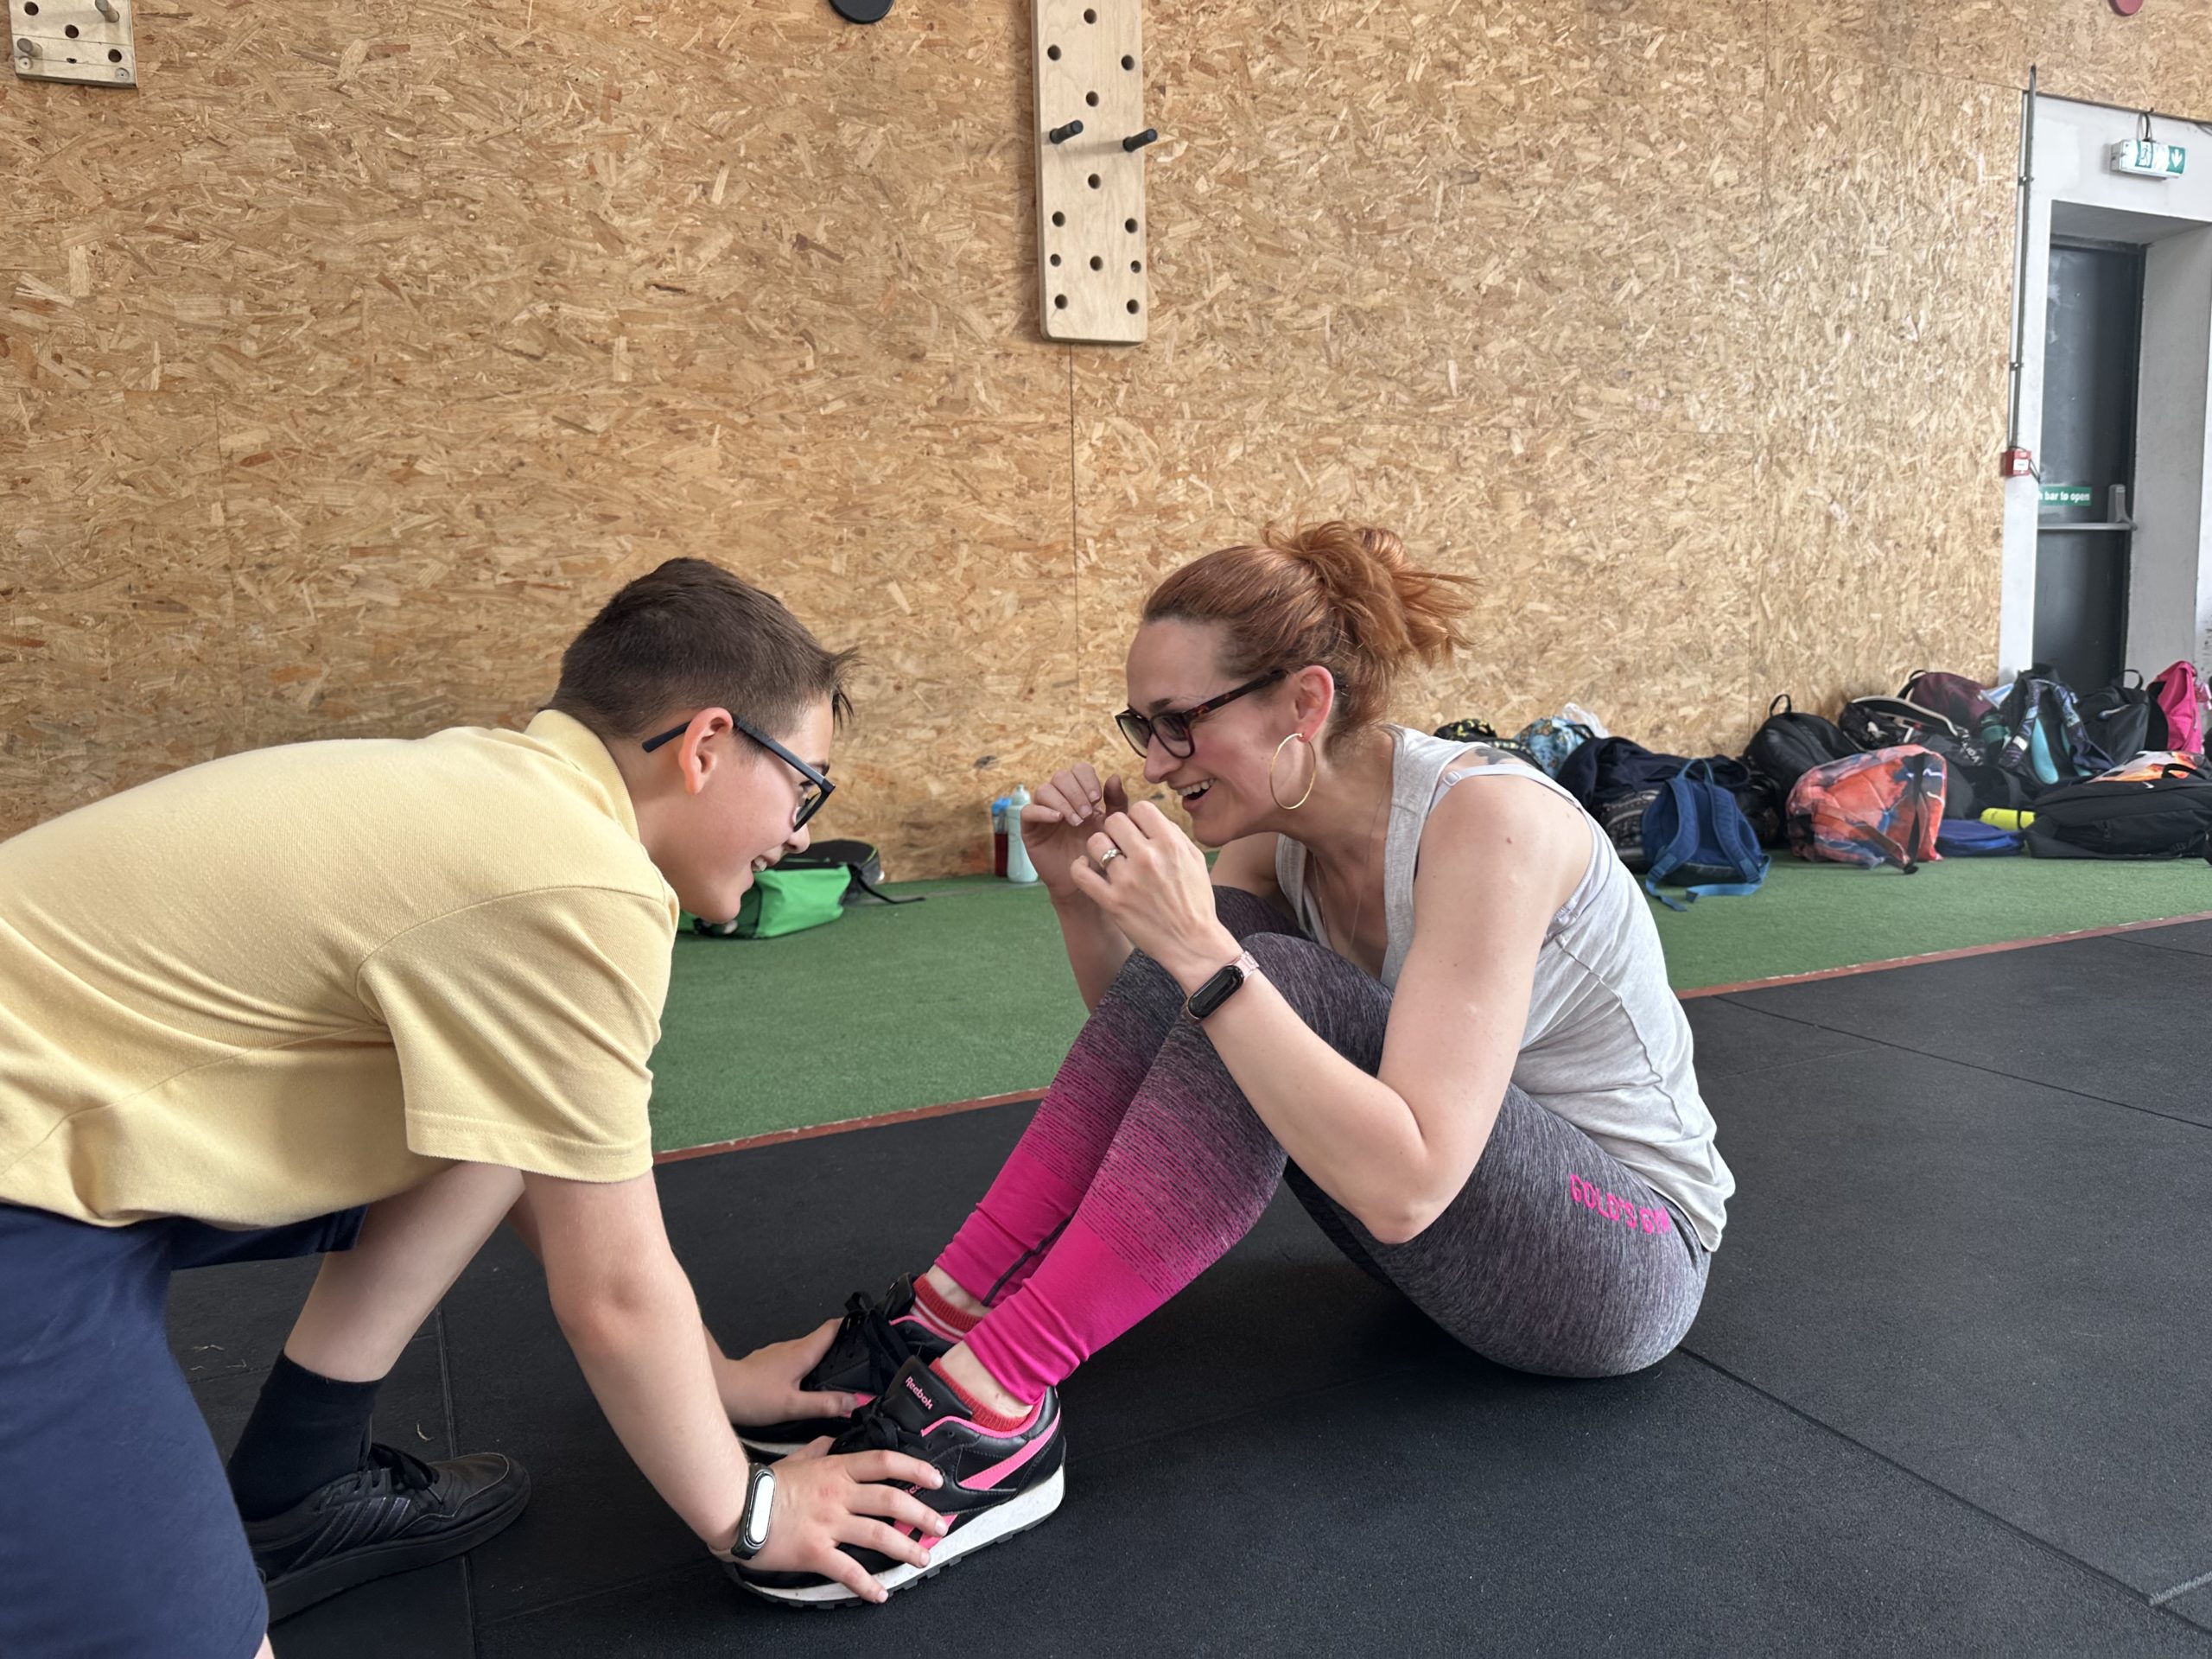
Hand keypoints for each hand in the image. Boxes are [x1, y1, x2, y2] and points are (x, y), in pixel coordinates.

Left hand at [715, 1319, 854, 1428]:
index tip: (863, 1328)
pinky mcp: (765, 1362)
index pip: (831, 1328)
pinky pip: (790, 1358)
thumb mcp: (793, 1406)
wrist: (717, 1391)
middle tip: (854, 1359)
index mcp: (802, 1352)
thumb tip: (854, 1401)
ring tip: (830, 1373)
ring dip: (818, 1356)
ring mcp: (776, 1353)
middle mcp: (790, 1347)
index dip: (848, 1325)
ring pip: (804, 1349)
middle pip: (820, 1339)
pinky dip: (800, 1365)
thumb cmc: (753, 1397)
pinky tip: (799, 1382)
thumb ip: (824, 1404)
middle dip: (837, 1345)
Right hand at [741, 1437, 949, 1604]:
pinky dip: (868, 1585)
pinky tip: (880, 1594)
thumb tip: (830, 1441)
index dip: (915, 1469)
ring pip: (879, 1535)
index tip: (935, 1479)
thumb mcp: (795, 1459)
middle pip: (892, 1500)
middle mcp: (838, 1494)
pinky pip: (848, 1570)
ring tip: (922, 1558)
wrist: (736, 1504)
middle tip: (939, 1526)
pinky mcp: (816, 1551)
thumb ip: (817, 1451)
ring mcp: (829, 1523)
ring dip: (906, 1548)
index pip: (885, 1463)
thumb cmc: (763, 1484)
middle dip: (922, 1514)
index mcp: (835, 1469)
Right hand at [1020, 764, 1129, 900]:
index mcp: (1080, 795)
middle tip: (1087, 813)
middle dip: (1076, 791)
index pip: (1079, 770)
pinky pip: (1028, 810)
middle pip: (1061, 776)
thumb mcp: (1113, 826)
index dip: (1087, 780)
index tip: (1097, 799)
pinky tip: (1058, 819)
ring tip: (1076, 821)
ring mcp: (1044, 813)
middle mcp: (1060, 800)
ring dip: (1062, 801)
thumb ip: (1116, 802)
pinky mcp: (1030, 829)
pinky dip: (1042, 811)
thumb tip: (1113, 777)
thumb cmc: (1099, 855)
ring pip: (1045, 790)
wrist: (1083, 885)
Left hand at [1065, 801, 1240, 990]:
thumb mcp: (1195, 860)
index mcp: (1170, 844)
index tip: (1139, 831)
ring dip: (1099, 847)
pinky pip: (1080, 874)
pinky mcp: (1111, 901)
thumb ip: (1173, 834)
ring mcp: (1127, 880)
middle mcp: (1147, 858)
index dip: (1138, 818)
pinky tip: (1087, 868)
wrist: (1192, 942)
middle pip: (1114, 821)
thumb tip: (1150, 819)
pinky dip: (1080, 867)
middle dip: (1117, 830)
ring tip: (1107, 858)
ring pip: (1095, 842)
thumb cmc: (1195, 901)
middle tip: (1121, 845)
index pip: (1140, 808)